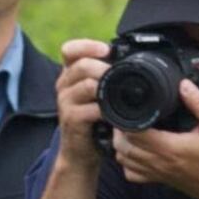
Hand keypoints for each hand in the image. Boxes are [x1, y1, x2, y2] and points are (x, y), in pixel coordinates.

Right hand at [51, 39, 111, 162]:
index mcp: (70, 74)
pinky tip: (115, 113)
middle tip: (121, 75)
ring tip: (120, 94)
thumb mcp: (98, 94)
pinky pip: (91, 108)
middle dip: (104, 68)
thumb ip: (106, 77)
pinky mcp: (71, 119)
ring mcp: (65, 102)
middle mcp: (64, 85)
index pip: (70, 50)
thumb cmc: (93, 120)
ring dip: (107, 87)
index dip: (87, 46)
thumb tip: (133, 60)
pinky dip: (107, 110)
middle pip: (82, 65)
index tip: (107, 50)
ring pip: (87, 85)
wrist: (80, 152)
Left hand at [108, 76, 198, 198]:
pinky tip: (137, 150)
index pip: (134, 133)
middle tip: (128, 114)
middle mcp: (160, 162)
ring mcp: (158, 173)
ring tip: (131, 129)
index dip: (127, 118)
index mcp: (171, 147)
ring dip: (121, 144)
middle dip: (120, 129)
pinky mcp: (160, 180)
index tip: (132, 106)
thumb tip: (183, 84)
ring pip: (124, 160)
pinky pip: (132, 174)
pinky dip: (127, 162)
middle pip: (123, 146)